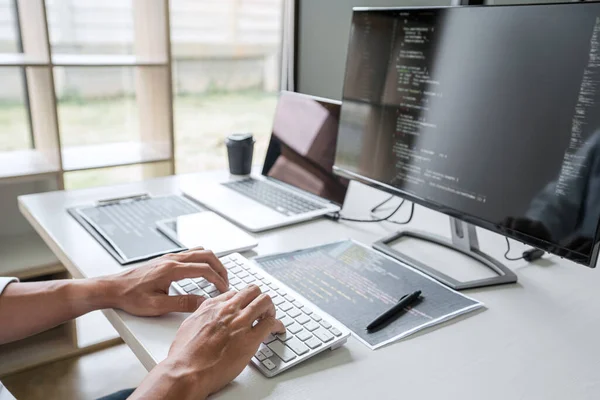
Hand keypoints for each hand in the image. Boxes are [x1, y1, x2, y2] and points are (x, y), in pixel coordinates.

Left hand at [97, 249, 228, 316]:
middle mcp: (172, 259)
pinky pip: (191, 254)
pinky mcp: (166, 259)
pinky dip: (203, 261)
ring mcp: (169, 257)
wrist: (112, 288)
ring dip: (212, 262)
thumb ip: (182, 304)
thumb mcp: (157, 306)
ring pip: (200, 251)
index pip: (204, 269)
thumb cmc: (130, 297)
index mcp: (172, 269)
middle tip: (226, 282)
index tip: (224, 291)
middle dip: (220, 268)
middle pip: (206, 255)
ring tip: (217, 277)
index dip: (218, 280)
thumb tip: (203, 302)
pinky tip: (202, 272)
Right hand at [165, 285, 284, 398]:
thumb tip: (206, 313)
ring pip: (265, 301)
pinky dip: (277, 325)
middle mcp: (228, 310)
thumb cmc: (185, 353)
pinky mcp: (250, 339)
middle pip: (253, 291)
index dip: (243, 300)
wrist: (187, 370)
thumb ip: (201, 315)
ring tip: (270, 317)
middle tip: (262, 309)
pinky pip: (271, 324)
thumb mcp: (189, 324)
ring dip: (270, 308)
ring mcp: (240, 323)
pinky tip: (277, 330)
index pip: (235, 293)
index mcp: (213, 306)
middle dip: (259, 298)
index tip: (246, 306)